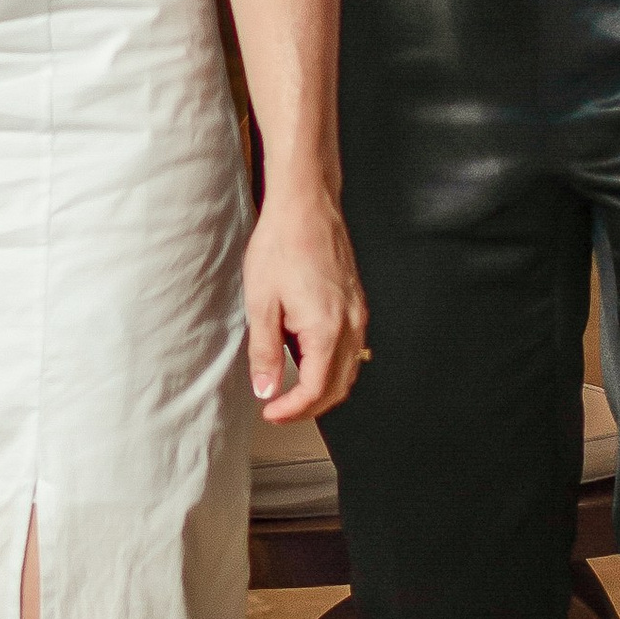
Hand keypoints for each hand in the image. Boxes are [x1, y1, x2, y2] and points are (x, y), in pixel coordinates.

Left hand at [245, 181, 368, 422]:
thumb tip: (267, 389)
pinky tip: (306, 355)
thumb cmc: (283, 244)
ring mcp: (357, 313)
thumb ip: (264, 353)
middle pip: (339, 387)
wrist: (306, 206)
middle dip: (309, 405)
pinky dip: (331, 363)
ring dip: (322, 386)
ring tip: (290, 386)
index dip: (293, 410)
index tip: (271, 412)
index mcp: (327, 329)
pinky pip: (351, 347)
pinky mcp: (356, 303)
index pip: (317, 390)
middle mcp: (350, 324)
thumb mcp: (261, 304)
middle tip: (279, 408)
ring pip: (349, 369)